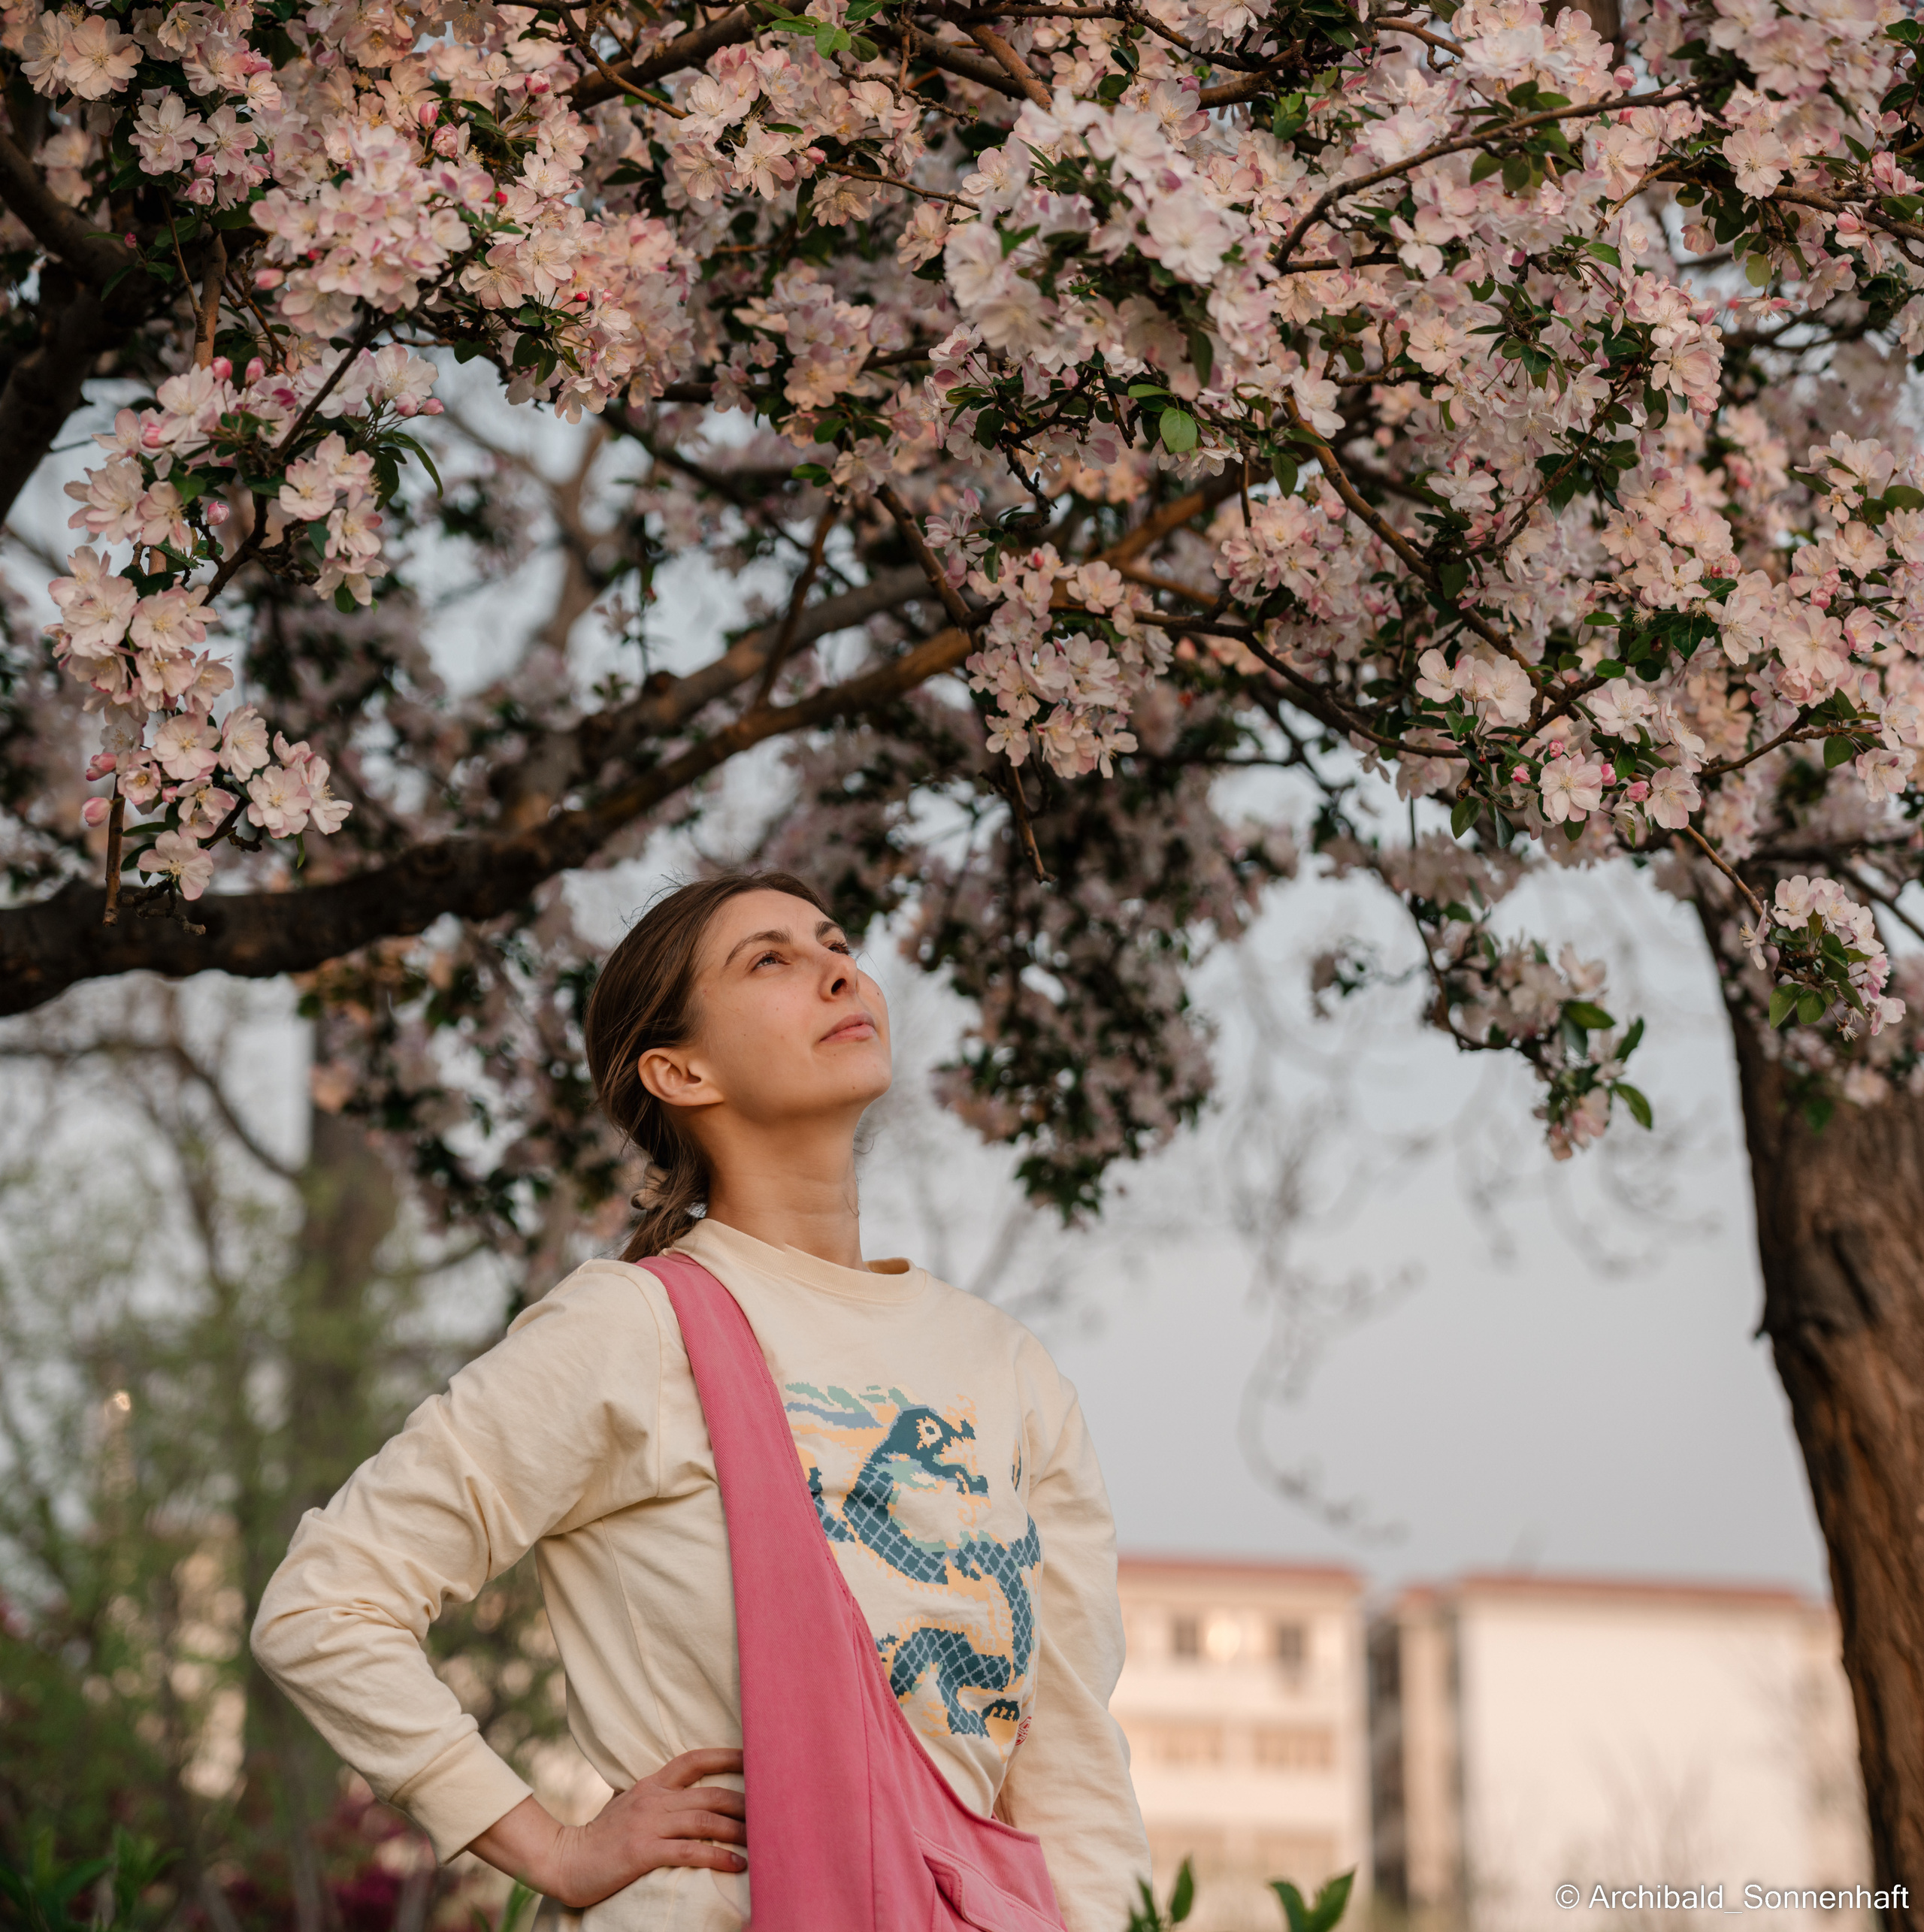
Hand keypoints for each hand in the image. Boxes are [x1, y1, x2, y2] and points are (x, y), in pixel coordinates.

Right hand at [466, 1748, 746, 1906]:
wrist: (566, 1860)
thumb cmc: (602, 1836)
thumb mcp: (631, 1805)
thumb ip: (658, 1797)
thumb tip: (688, 1794)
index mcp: (652, 1784)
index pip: (695, 1759)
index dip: (727, 1756)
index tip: (757, 1756)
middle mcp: (655, 1799)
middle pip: (711, 1792)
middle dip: (746, 1800)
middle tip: (774, 1808)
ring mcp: (650, 1825)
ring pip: (706, 1820)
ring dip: (739, 1829)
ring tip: (765, 1837)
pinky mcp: (644, 1852)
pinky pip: (690, 1851)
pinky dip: (718, 1856)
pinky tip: (738, 1863)